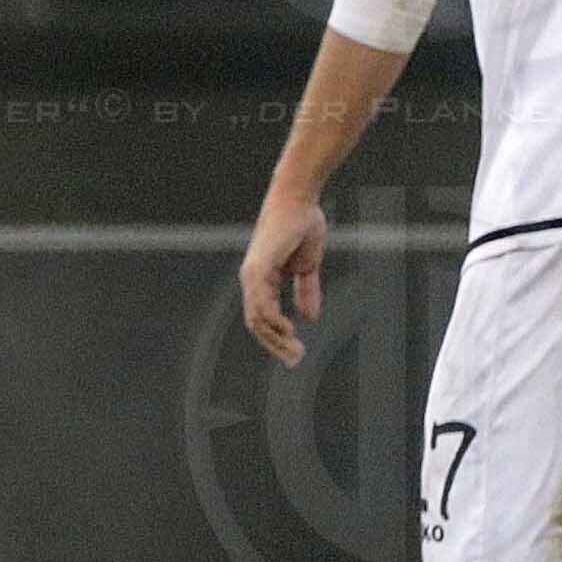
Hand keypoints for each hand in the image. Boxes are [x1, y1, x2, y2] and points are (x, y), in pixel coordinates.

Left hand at [240, 193, 326, 365]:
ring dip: (275, 338)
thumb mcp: (307, 266)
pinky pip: (260, 300)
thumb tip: (309, 317)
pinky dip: (272, 318)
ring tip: (295, 350)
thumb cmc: (301, 226)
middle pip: (256, 323)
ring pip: (256, 316)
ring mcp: (252, 273)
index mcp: (262, 280)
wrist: (300, 201)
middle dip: (276, 345)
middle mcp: (252, 279)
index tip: (297, 354)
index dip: (277, 338)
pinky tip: (288, 330)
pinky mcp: (258, 266)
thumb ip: (306, 290)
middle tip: (296, 361)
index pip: (263, 318)